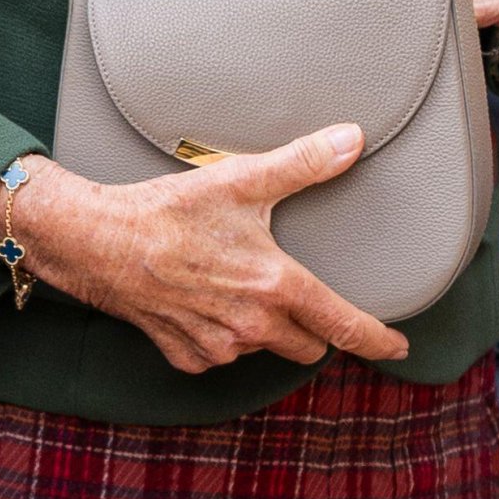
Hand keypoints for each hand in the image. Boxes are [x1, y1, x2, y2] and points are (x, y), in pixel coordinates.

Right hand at [0, 126, 408, 373]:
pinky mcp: (187, 357)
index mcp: (275, 286)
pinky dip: (222, 333)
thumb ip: (303, 163)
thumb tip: (352, 141)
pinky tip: (204, 298)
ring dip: (264, 326)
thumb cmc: (170, 209)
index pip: (344, 326)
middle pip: (309, 345)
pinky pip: (222, 354)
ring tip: (238, 283)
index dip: (377, 340)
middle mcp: (253, 328)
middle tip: (299, 292)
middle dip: (313, 326)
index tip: (398, 349)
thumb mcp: (242, 178)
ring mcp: (219, 348)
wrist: (101, 241)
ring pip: (264, 348)